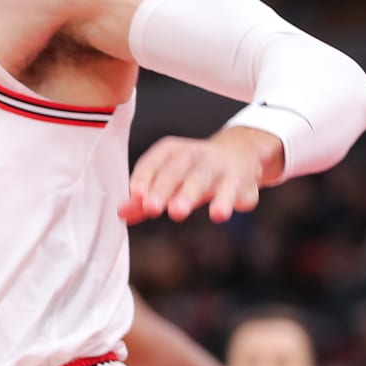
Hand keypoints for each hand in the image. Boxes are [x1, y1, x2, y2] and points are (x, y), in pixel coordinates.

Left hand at [118, 128, 279, 224]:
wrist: (242, 152)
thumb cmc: (195, 169)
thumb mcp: (169, 177)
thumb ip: (145, 197)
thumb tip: (121, 213)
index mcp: (175, 151)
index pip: (156, 161)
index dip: (145, 176)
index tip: (136, 195)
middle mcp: (198, 155)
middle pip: (180, 170)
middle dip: (165, 188)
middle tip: (152, 208)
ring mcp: (222, 167)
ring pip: (206, 178)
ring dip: (193, 194)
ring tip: (179, 211)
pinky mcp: (245, 182)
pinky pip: (239, 192)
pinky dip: (231, 201)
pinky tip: (220, 213)